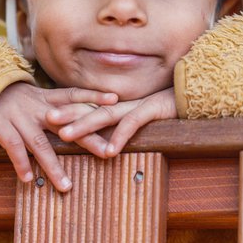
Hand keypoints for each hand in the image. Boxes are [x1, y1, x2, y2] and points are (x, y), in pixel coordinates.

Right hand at [0, 82, 117, 191]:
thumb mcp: (40, 99)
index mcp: (48, 99)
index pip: (74, 95)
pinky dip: (21, 163)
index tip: (115, 101)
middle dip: (87, 138)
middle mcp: (37, 108)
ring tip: (66, 186)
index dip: (94, 96)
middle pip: (65, 124)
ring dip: (53, 166)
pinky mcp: (1, 127)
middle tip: (108, 152)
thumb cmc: (18, 101)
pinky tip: (28, 179)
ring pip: (39, 143)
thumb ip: (62, 109)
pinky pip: (13, 147)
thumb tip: (90, 120)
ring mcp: (19, 118)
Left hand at [48, 87, 176, 157]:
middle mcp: (123, 103)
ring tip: (66, 136)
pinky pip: (133, 124)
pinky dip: (121, 136)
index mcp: (119, 104)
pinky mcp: (153, 110)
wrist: (196, 93)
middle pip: (90, 107)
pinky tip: (110, 150)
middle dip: (67, 113)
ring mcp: (136, 105)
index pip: (89, 105)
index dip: (68, 108)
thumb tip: (108, 136)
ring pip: (105, 115)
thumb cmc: (170, 106)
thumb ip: (126, 121)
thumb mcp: (143, 115)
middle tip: (46, 118)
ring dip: (84, 126)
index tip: (47, 113)